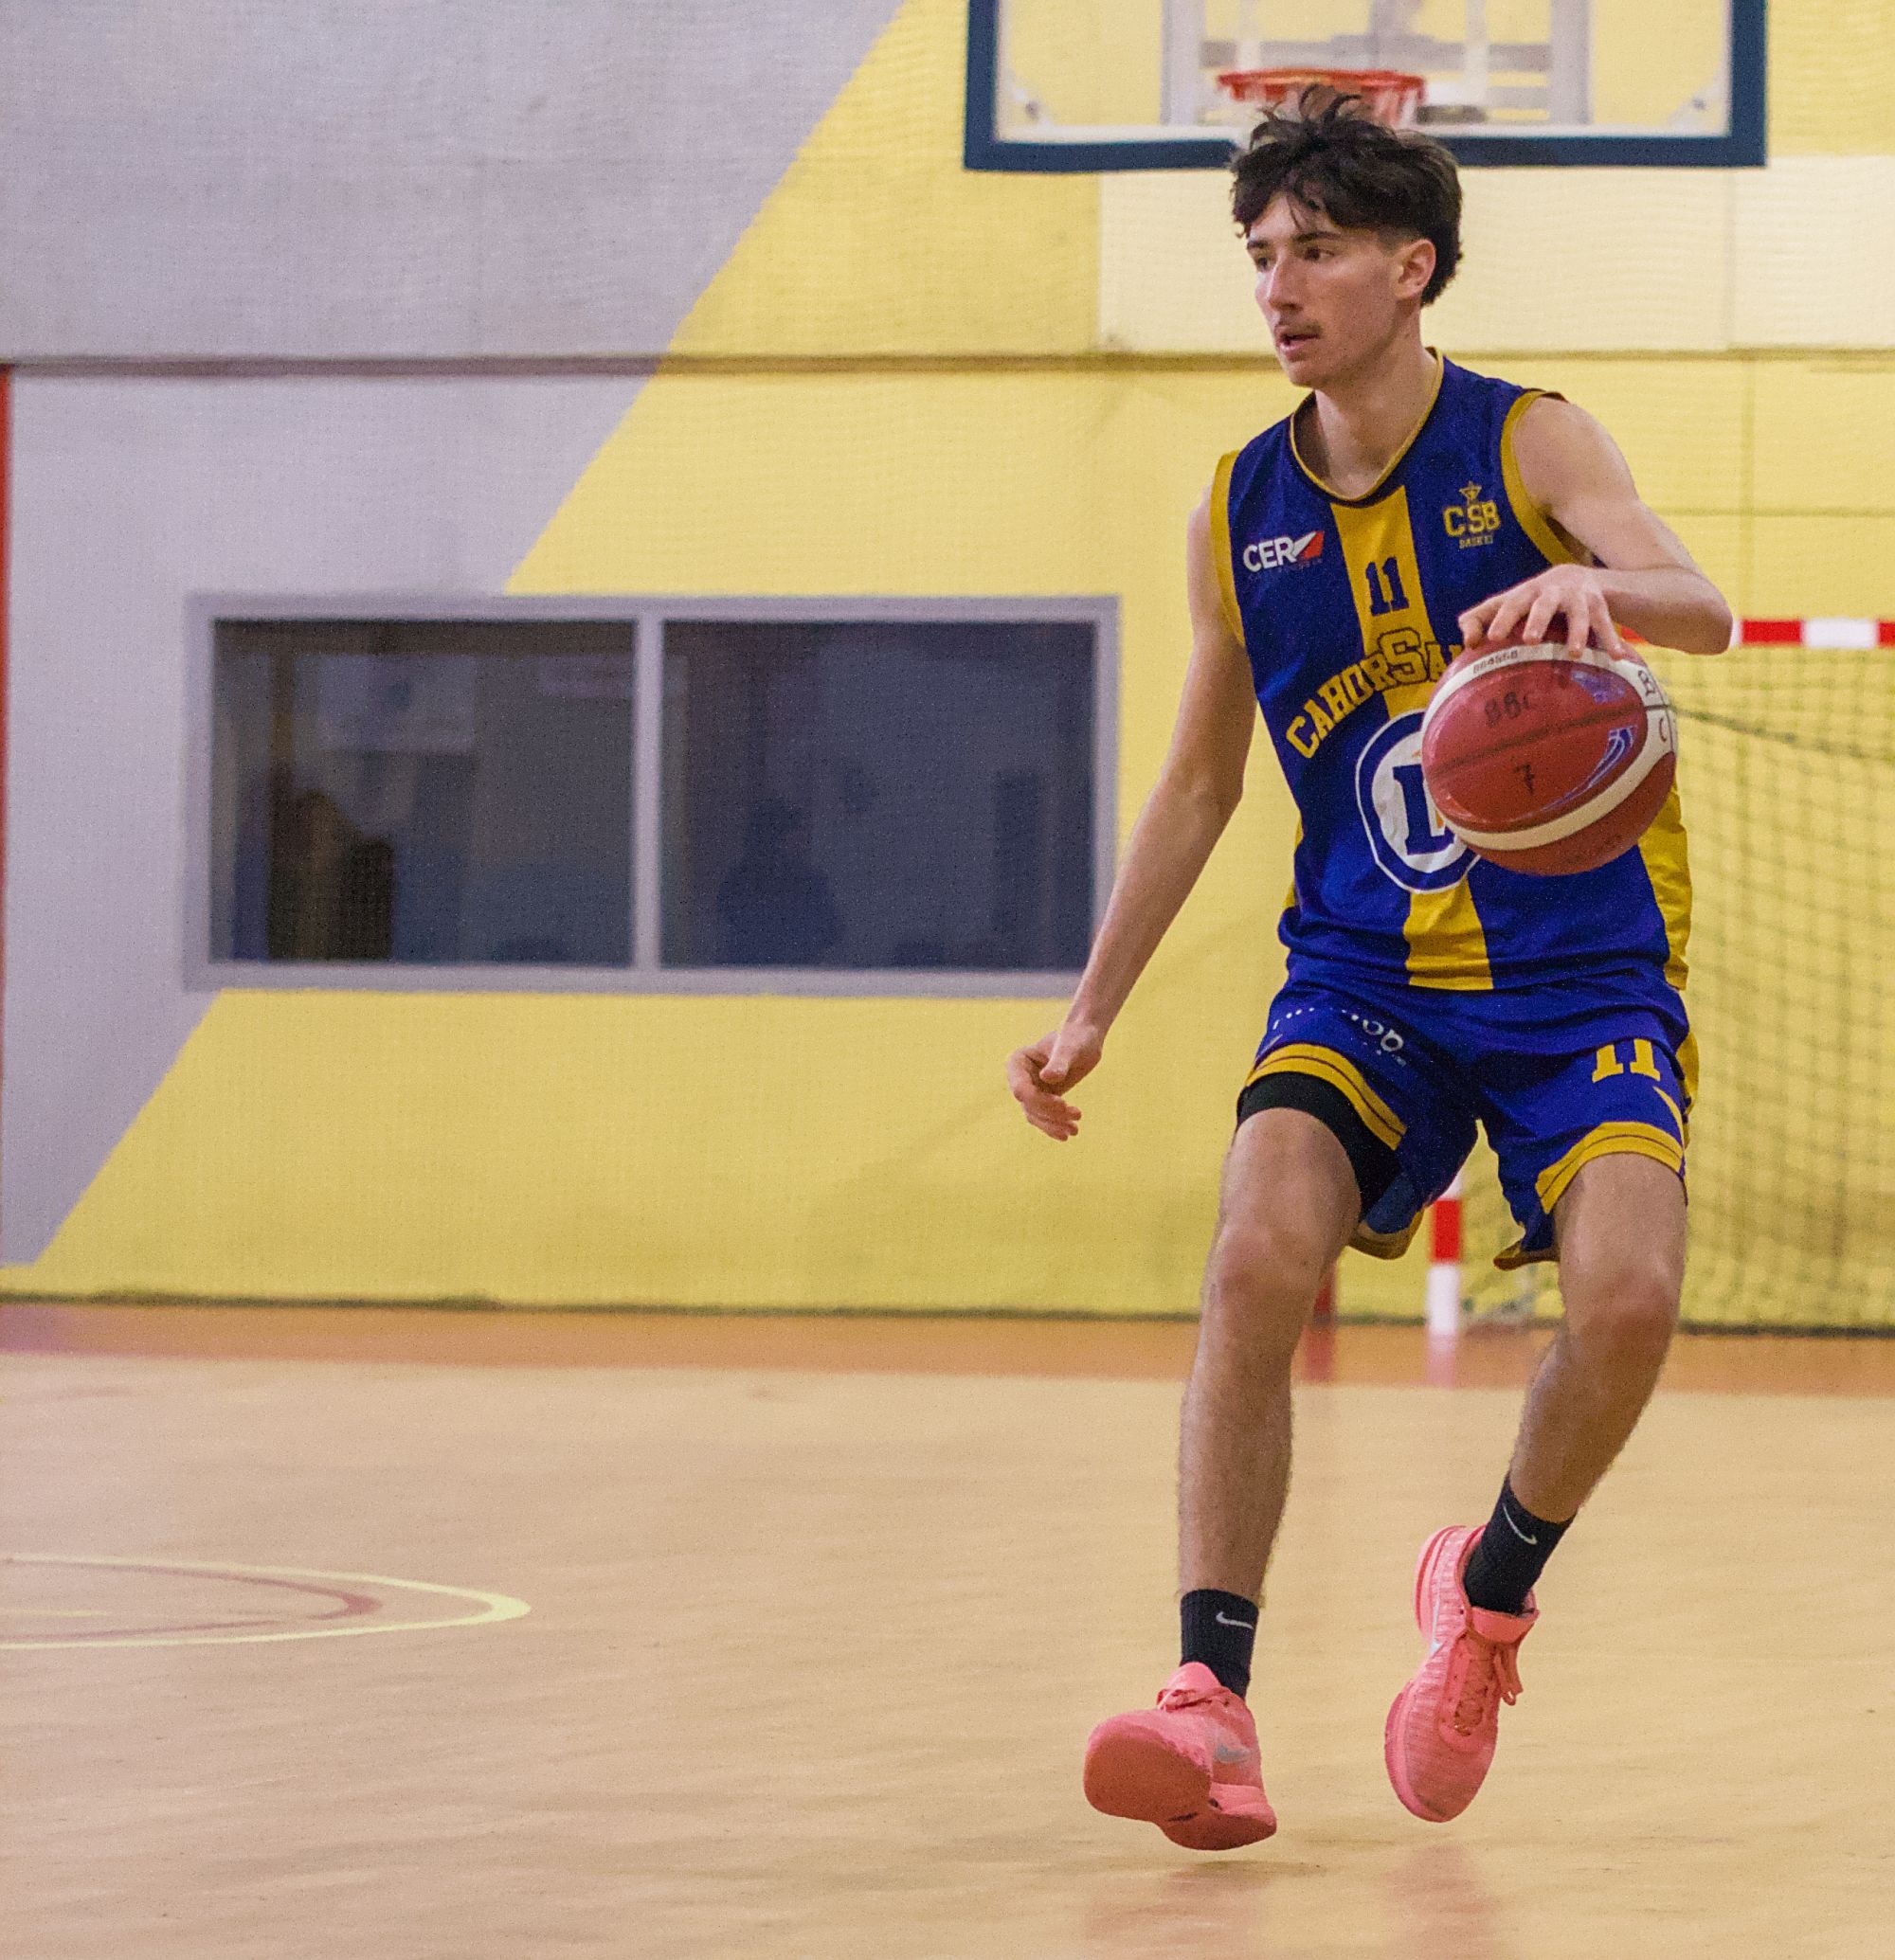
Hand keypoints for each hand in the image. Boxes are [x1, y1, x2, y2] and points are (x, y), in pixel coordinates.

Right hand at [1006, 1019, 1104, 1140]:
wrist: (1086, 1039)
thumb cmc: (1077, 1037)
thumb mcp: (1070, 1048)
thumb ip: (1059, 1062)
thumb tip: (1047, 1078)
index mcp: (1017, 1061)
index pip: (1021, 1090)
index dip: (1040, 1101)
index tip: (1064, 1103)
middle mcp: (1019, 1077)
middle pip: (1029, 1105)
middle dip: (1051, 1115)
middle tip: (1077, 1115)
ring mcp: (1029, 1089)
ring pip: (1035, 1115)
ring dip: (1054, 1124)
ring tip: (1075, 1130)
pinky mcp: (1041, 1098)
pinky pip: (1043, 1117)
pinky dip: (1054, 1127)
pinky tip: (1068, 1134)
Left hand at [1458, 565, 1624, 659]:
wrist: (1580, 577)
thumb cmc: (1532, 599)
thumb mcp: (1508, 603)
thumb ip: (1480, 618)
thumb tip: (1467, 642)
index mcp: (1527, 592)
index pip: (1511, 603)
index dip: (1501, 618)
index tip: (1491, 638)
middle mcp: (1553, 592)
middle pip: (1544, 603)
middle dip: (1538, 620)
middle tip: (1531, 641)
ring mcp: (1578, 598)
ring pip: (1579, 613)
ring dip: (1577, 632)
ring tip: (1574, 653)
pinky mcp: (1599, 607)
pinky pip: (1607, 624)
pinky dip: (1612, 640)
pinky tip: (1617, 657)